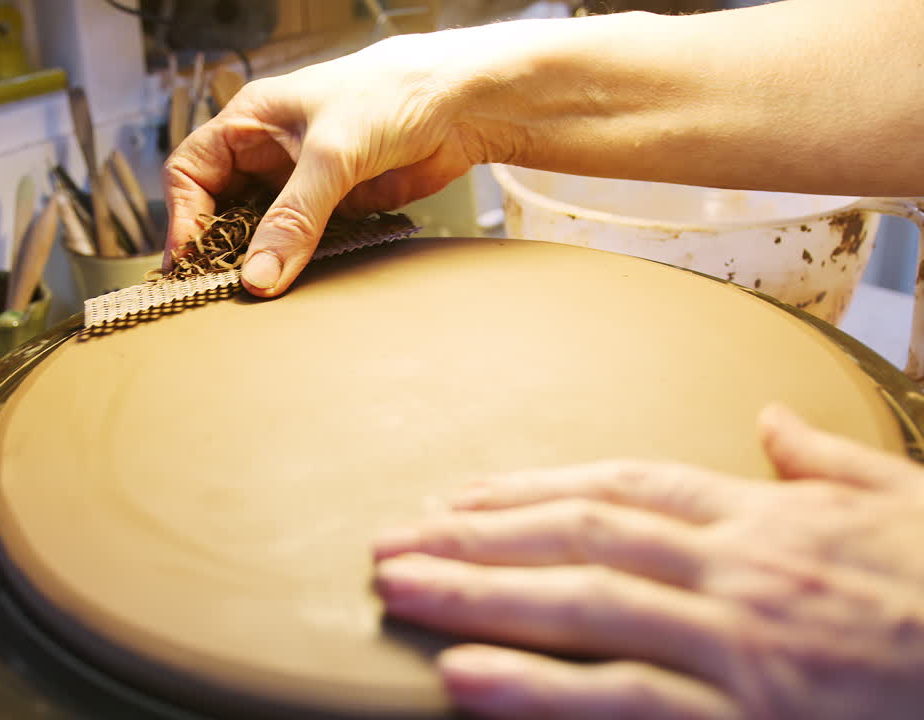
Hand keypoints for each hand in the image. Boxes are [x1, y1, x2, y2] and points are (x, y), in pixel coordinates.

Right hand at [163, 26, 523, 295]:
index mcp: (250, 121)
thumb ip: (293, 219)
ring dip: (256, 261)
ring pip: (258, 231)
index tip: (191, 260)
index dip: (184, 217)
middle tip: (218, 288)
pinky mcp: (332, 207)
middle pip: (219, 208)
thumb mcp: (332, 156)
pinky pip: (298, 243)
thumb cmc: (391, 94)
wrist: (460, 104)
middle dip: (216, 247)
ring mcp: (299, 182)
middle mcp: (267, 153)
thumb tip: (259, 276)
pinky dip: (292, 265)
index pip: (192, 172)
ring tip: (252, 294)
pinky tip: (290, 285)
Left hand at [373, 405, 923, 718]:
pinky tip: (466, 676)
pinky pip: (627, 701)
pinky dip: (540, 688)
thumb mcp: (903, 505)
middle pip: (579, 536)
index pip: (621, 488)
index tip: (462, 495)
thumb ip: (826, 462)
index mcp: (768, 519)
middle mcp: (738, 571)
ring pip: (583, 606)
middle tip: (390, 541)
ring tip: (399, 589)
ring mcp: (741, 646)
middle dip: (477, 537)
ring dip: (478, 594)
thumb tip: (774, 423)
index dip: (531, 490)